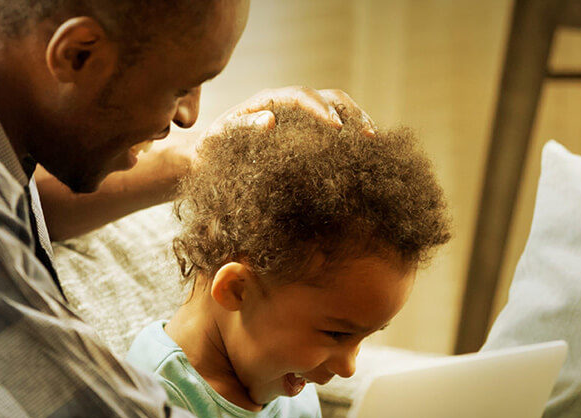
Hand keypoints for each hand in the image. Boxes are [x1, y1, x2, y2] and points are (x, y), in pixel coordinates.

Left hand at [195, 86, 375, 161]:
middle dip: (350, 113)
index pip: (302, 96)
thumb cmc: (212, 148)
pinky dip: (352, 135)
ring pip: (338, 108)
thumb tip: (271, 120)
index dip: (321, 109)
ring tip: (372, 141)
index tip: (335, 128)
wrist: (208, 158)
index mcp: (270, 101)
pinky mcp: (308, 133)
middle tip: (366, 135)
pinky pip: (337, 127)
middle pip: (329, 97)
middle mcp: (290, 104)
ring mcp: (301, 117)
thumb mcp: (221, 139)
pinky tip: (365, 151)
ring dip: (358, 121)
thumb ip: (243, 128)